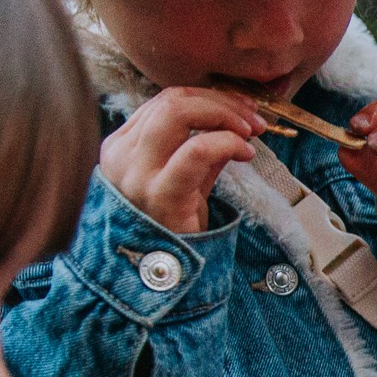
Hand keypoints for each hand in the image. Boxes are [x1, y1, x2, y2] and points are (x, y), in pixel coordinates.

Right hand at [100, 88, 265, 234]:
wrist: (157, 278)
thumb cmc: (172, 228)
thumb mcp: (185, 180)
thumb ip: (201, 148)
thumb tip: (233, 121)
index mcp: (122, 146)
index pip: (165, 101)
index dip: (210, 98)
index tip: (243, 111)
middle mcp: (122, 155)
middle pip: (172, 100)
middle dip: (221, 102)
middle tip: (254, 119)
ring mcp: (136, 174)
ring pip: (178, 113)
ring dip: (225, 115)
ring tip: (251, 133)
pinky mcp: (160, 194)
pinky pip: (196, 150)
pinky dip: (226, 142)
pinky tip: (245, 153)